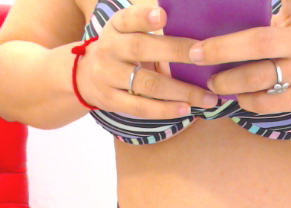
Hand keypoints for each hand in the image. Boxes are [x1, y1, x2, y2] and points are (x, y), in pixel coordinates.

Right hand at [75, 5, 218, 118]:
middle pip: (141, 48)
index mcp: (117, 27)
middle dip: (175, 52)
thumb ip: (155, 40)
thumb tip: (198, 51)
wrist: (84, 76)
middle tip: (203, 56)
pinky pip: (140, 107)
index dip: (144, 17)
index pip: (128, 18)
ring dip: (180, 91)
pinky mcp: (110, 100)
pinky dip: (165, 109)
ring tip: (206, 98)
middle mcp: (109, 48)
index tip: (163, 15)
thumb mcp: (128, 36)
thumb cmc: (121, 53)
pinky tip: (185, 109)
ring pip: (146, 83)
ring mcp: (107, 75)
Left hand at [187, 0, 290, 113]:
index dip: (232, 34)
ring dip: (230, 83)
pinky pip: (267, 104)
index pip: (262, 28)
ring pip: (259, 82)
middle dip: (221, 53)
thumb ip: (288, 2)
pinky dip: (248, 101)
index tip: (203, 37)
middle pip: (258, 50)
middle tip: (195, 56)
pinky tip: (238, 96)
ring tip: (213, 83)